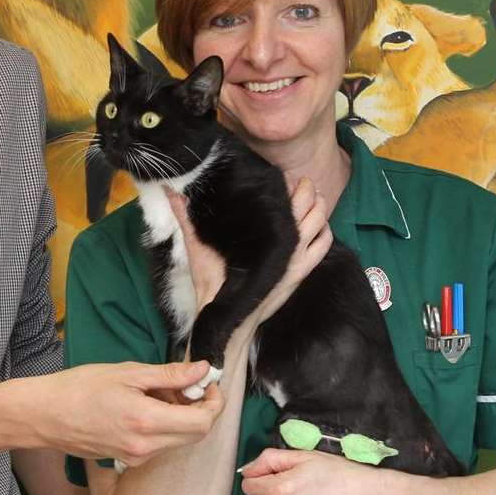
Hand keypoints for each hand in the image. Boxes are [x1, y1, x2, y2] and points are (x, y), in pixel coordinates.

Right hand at [41, 362, 224, 465]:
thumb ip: (169, 374)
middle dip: (199, 409)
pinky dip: (164, 425)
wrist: (45, 415)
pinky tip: (145, 406)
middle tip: (183, 384)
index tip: (207, 383)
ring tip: (157, 392)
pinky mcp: (128, 461)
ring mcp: (136, 458)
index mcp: (146, 422)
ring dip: (180, 417)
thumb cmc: (80, 388)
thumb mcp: (127, 372)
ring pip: (178, 440)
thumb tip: (202, 370)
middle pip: (195, 435)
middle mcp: (145, 448)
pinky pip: (160, 445)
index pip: (202, 422)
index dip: (214, 402)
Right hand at [165, 176, 332, 325]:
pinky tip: (316, 225)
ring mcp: (299, 258)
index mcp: (264, 234)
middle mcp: (287, 244)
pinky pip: (325, 244)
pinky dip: (325, 229)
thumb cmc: (213, 282)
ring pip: (321, 221)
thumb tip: (170, 190)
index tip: (275, 176)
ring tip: (309, 198)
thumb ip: (185, 216)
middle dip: (305, 188)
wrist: (230, 318)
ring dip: (318, 206)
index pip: (283, 197)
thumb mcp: (196, 247)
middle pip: (308, 203)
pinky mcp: (304, 271)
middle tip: (295, 182)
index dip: (282, 182)